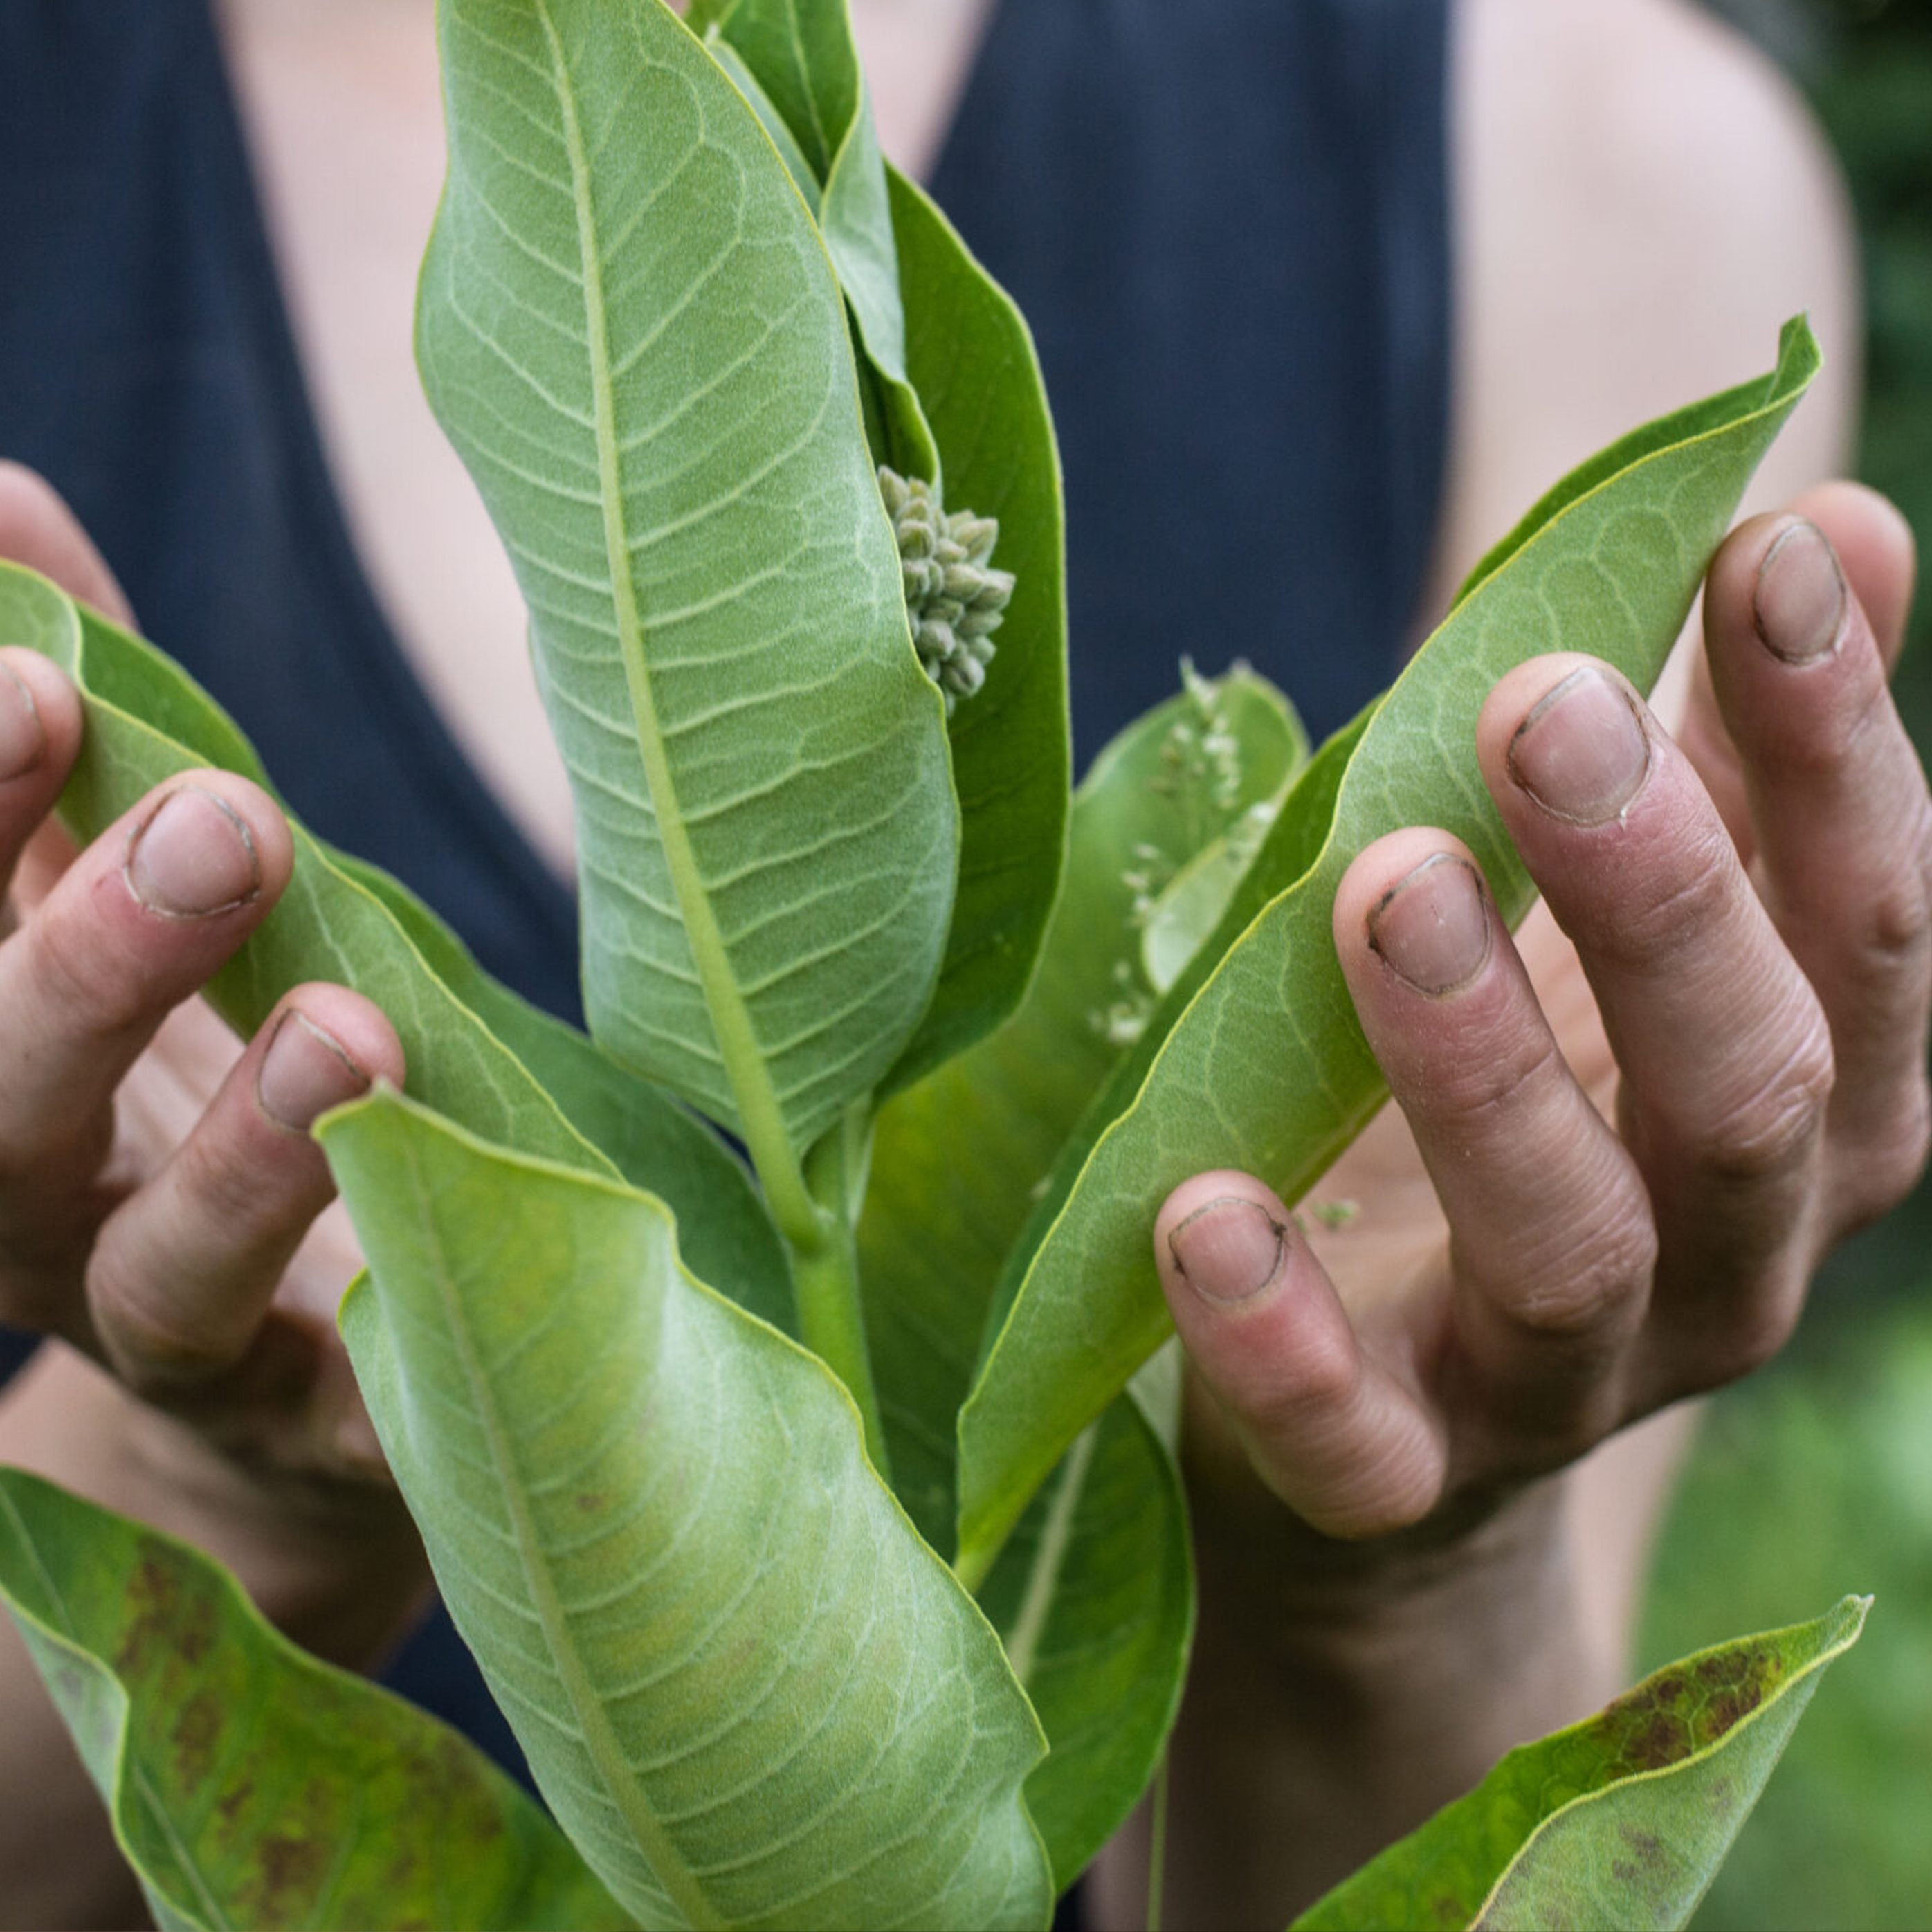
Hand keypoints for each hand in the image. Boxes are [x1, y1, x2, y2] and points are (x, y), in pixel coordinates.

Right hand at [0, 463, 416, 1568]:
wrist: (261, 1371)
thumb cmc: (180, 1074)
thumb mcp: (113, 891)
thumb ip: (67, 734)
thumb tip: (1, 494)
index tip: (34, 675)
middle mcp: (26, 1209)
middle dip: (92, 954)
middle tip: (234, 814)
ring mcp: (167, 1345)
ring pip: (161, 1276)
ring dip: (246, 1156)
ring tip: (354, 1030)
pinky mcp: (319, 1435)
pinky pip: (353, 1419)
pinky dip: (403, 1365)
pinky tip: (482, 1272)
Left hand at [1123, 484, 1926, 1918]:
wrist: (1393, 1406)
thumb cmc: (1521, 1103)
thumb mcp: (1620, 935)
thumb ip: (1724, 762)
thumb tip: (1837, 521)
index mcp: (1805, 1108)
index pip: (1859, 926)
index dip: (1836, 746)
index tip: (1768, 556)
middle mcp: (1722, 1257)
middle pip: (1742, 1091)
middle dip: (1658, 895)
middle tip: (1539, 708)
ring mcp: (1558, 1386)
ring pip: (1569, 1248)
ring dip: (1485, 1068)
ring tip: (1386, 888)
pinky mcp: (1393, 1475)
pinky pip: (1354, 1439)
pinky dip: (1280, 1337)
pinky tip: (1199, 1212)